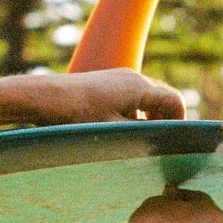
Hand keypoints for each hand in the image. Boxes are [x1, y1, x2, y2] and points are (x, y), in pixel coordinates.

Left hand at [0, 68, 185, 129]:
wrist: (43, 97)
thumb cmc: (77, 115)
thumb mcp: (114, 130)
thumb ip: (142, 133)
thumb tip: (162, 141)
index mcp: (140, 87)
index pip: (174, 102)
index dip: (178, 123)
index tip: (172, 144)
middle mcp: (133, 78)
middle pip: (162, 99)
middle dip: (163, 121)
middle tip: (157, 145)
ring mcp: (118, 78)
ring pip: (146, 99)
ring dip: (147, 118)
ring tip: (137, 140)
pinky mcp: (105, 82)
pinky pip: (130, 97)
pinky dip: (133, 113)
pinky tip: (118, 130)